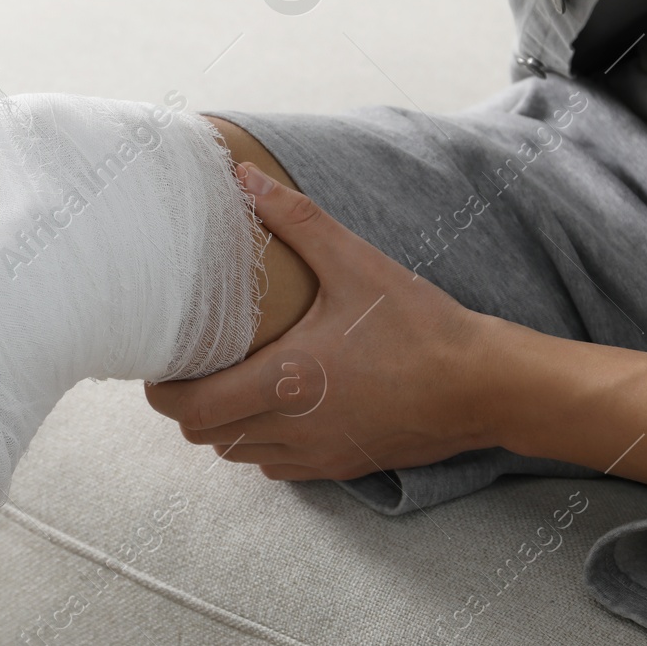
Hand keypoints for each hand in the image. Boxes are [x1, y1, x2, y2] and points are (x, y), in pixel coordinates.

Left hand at [146, 162, 497, 480]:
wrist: (484, 385)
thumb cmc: (420, 325)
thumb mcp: (356, 263)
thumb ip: (296, 220)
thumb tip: (243, 177)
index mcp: (284, 381)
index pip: (190, 409)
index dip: (162, 391)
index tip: (162, 363)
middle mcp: (292, 428)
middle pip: (205, 436)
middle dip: (187, 405)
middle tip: (193, 366)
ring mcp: (316, 454)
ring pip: (238, 455)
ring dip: (223, 425)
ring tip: (232, 382)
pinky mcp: (341, 467)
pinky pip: (277, 468)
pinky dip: (261, 443)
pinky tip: (278, 407)